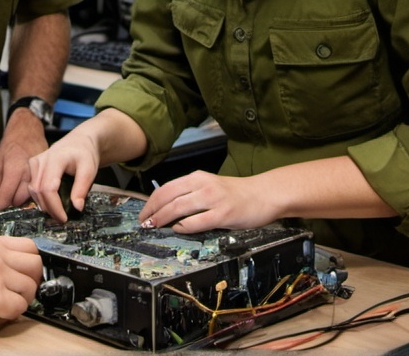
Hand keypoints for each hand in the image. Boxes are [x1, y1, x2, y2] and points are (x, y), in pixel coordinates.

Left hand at [0, 110, 47, 211]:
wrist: (29, 129)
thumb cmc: (11, 143)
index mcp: (14, 168)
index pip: (7, 196)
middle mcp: (29, 173)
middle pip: (19, 200)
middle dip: (10, 202)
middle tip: (4, 198)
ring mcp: (40, 174)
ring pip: (30, 198)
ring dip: (21, 199)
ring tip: (14, 192)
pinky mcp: (47, 174)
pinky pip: (38, 190)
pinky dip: (31, 193)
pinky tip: (25, 188)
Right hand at [0, 236, 41, 338]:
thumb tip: (13, 265)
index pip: (29, 245)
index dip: (30, 263)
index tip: (25, 274)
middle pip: (36, 263)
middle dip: (32, 280)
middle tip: (19, 292)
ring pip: (30, 287)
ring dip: (21, 299)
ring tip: (4, 305)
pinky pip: (20, 307)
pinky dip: (11, 314)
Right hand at [27, 129, 99, 222]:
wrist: (79, 141)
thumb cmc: (85, 154)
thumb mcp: (89, 170)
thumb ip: (82, 188)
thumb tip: (77, 208)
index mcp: (55, 158)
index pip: (48, 188)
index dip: (55, 207)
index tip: (65, 219)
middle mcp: (41, 160)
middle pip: (38, 191)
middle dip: (50, 209)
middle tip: (62, 220)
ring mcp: (34, 162)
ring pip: (33, 190)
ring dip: (44, 205)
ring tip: (58, 213)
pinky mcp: (32, 166)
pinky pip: (31, 186)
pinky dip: (40, 198)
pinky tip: (50, 204)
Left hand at [140, 171, 275, 232]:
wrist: (264, 195)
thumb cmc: (236, 193)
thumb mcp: (209, 186)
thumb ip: (191, 193)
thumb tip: (167, 208)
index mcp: (197, 177)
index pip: (166, 188)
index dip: (152, 201)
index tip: (144, 213)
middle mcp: (202, 185)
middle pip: (168, 197)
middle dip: (152, 211)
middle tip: (144, 223)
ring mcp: (213, 199)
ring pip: (178, 208)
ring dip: (163, 218)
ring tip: (154, 226)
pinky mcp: (223, 214)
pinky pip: (197, 221)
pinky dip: (184, 226)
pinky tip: (178, 229)